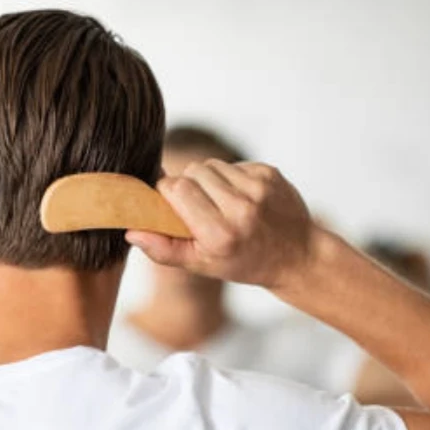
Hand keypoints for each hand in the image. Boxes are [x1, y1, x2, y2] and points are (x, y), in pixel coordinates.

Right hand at [125, 160, 317, 290]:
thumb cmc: (244, 262)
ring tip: (218, 202)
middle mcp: (241, 208)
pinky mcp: (269, 173)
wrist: (297, 255)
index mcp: (220, 234)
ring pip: (210, 165)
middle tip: (196, 206)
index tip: (169, 204)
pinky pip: (232, 164)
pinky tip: (239, 197)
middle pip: (191, 172)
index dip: (166, 193)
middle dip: (186, 184)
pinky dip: (228, 177)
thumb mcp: (202, 265)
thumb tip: (132, 231)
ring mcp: (258, 188)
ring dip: (207, 179)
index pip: (176, 190)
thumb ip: (164, 249)